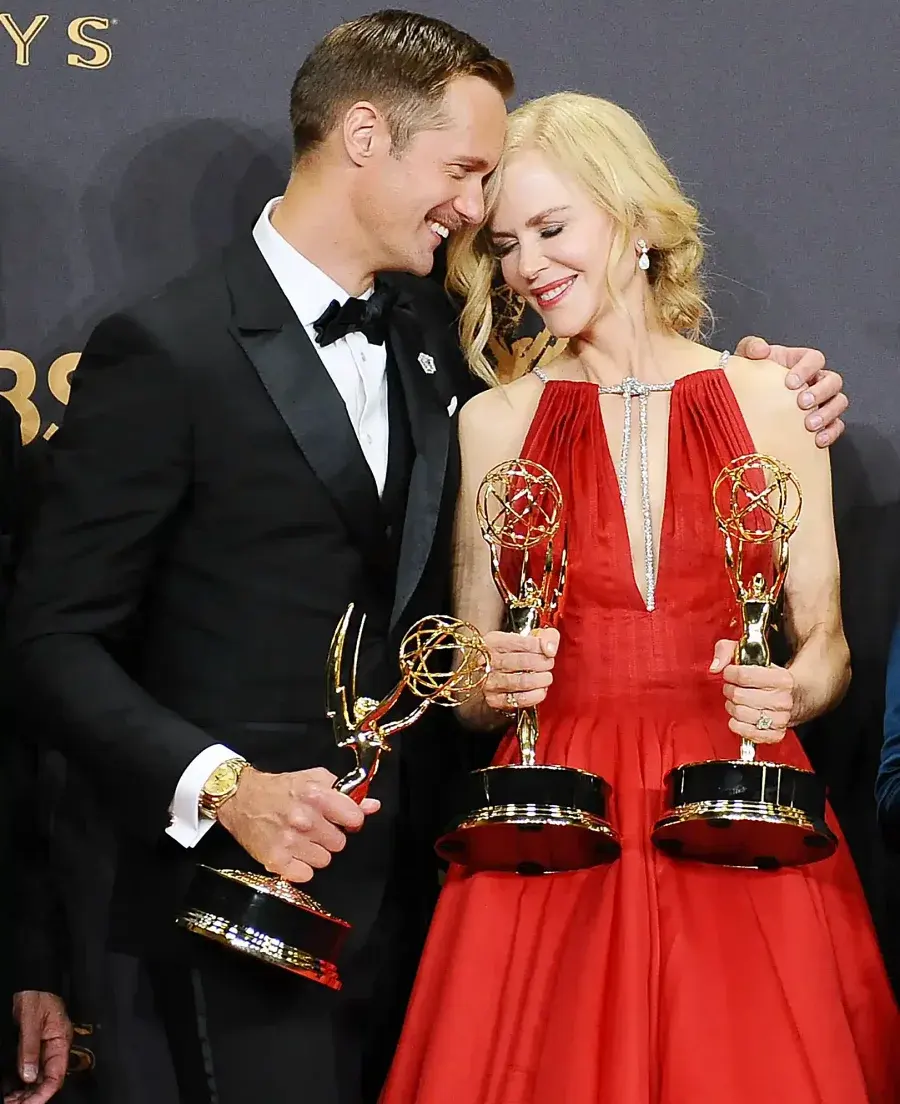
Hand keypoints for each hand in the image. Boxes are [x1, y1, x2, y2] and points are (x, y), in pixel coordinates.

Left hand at [5, 991, 71, 1103]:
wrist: (31, 983)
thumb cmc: (37, 995)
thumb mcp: (31, 1020)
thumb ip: (30, 1048)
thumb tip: (30, 1075)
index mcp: (61, 1040)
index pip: (57, 1075)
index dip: (44, 1094)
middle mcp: (54, 1048)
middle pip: (47, 1081)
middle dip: (32, 1097)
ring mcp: (44, 1049)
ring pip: (38, 1079)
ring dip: (26, 1093)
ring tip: (11, 1101)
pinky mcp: (34, 1049)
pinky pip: (31, 1072)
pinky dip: (22, 1084)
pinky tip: (12, 1092)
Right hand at [216, 766, 379, 883]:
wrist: (240, 798)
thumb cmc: (279, 788)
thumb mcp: (314, 780)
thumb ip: (346, 793)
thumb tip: (373, 805)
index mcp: (317, 796)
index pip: (354, 818)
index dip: (350, 820)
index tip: (342, 819)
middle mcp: (305, 819)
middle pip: (340, 843)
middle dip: (330, 836)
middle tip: (314, 827)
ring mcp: (290, 842)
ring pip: (324, 861)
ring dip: (315, 852)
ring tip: (300, 838)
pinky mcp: (276, 860)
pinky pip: (306, 875)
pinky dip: (300, 867)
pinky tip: (291, 852)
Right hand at [481, 627, 557, 712]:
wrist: (497, 671)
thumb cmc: (515, 652)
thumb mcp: (530, 636)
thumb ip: (546, 636)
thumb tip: (550, 649)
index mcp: (493, 641)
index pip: (523, 643)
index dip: (540, 648)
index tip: (548, 652)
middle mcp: (488, 661)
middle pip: (522, 662)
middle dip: (542, 663)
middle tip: (548, 664)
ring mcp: (489, 682)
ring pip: (521, 681)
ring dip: (540, 679)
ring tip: (546, 677)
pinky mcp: (494, 699)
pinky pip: (519, 699)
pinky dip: (535, 695)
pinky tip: (541, 690)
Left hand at [710, 639, 792, 743]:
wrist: (794, 694)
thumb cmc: (768, 675)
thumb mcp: (750, 653)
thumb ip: (727, 650)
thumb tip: (715, 667)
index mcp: (782, 679)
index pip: (743, 676)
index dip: (730, 673)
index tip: (730, 672)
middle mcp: (784, 700)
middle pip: (739, 696)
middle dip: (730, 690)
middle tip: (733, 687)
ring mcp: (781, 719)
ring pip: (740, 714)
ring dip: (732, 707)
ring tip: (737, 701)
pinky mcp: (776, 734)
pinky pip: (748, 733)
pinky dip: (738, 725)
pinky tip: (739, 716)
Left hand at [735, 336, 847, 446]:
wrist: (745, 405)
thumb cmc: (750, 379)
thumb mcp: (745, 358)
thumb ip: (751, 347)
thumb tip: (761, 349)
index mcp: (799, 362)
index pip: (815, 358)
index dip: (807, 368)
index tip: (790, 382)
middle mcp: (815, 380)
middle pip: (833, 380)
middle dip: (820, 391)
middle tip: (802, 402)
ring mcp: (821, 402)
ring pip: (839, 401)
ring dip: (828, 413)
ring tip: (810, 424)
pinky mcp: (822, 423)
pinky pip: (836, 426)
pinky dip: (831, 432)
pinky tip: (818, 440)